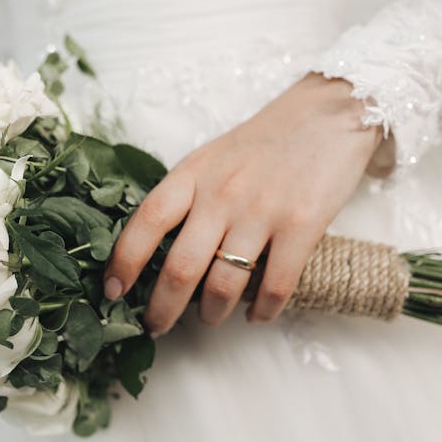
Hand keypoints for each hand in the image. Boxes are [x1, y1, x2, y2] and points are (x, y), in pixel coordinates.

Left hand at [104, 72, 382, 335]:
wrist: (329, 114)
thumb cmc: (264, 142)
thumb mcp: (212, 157)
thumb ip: (187, 196)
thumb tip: (159, 250)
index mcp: (193, 174)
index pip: (147, 221)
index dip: (124, 261)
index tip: (112, 292)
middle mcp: (221, 194)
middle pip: (180, 266)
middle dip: (162, 308)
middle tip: (157, 327)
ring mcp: (261, 211)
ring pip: (224, 284)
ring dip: (212, 314)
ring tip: (210, 319)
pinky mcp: (301, 225)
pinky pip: (275, 286)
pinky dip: (263, 311)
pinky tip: (257, 314)